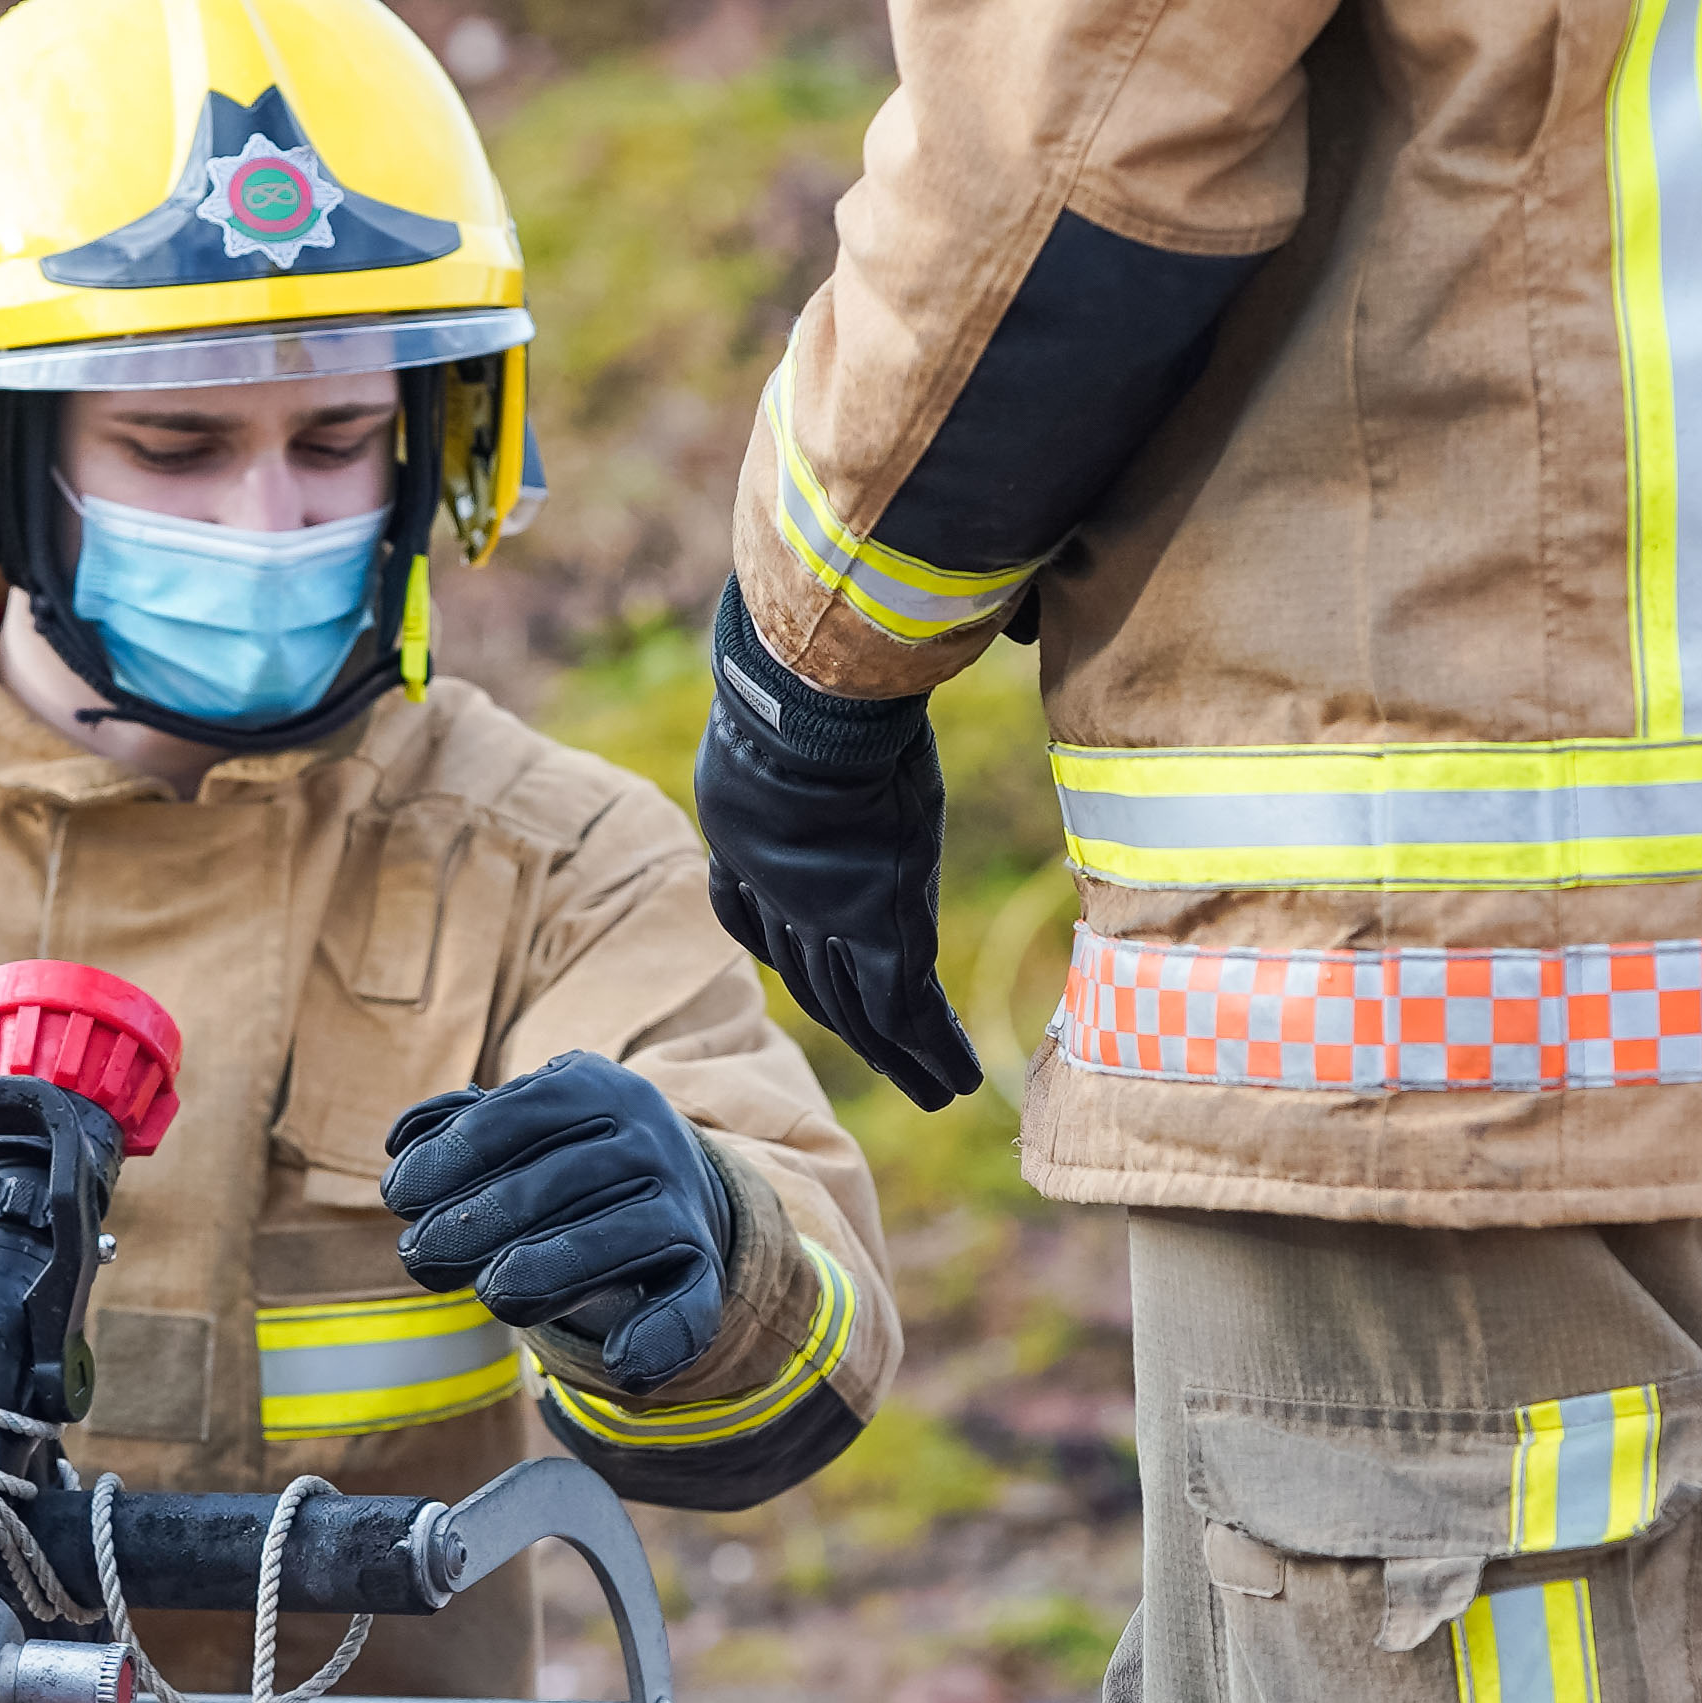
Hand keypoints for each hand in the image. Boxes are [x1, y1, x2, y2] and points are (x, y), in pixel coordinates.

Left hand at [385, 1054, 739, 1398]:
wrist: (662, 1186)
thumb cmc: (556, 1159)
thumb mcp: (515, 1127)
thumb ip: (456, 1129)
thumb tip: (404, 1140)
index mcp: (590, 1086)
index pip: (517, 1114)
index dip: (452, 1156)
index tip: (397, 1197)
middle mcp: (646, 1135)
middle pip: (559, 1180)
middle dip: (479, 1220)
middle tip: (418, 1256)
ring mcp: (681, 1201)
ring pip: (620, 1236)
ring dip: (552, 1269)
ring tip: (492, 1294)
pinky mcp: (702, 1266)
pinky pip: (691, 1302)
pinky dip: (660, 1335)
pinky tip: (622, 1368)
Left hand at [690, 581, 981, 1106]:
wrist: (799, 705)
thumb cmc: (796, 676)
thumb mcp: (782, 688)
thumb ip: (799, 680)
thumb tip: (811, 613)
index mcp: (747, 836)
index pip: (756, 914)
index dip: (780, 946)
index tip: (796, 966)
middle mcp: (779, 892)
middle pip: (811, 976)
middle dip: (844, 1020)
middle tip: (876, 1058)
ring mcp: (827, 918)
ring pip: (860, 1008)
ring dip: (895, 1054)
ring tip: (930, 1089)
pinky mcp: (879, 932)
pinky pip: (906, 1011)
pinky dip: (930, 1050)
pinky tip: (954, 1081)